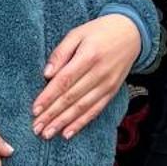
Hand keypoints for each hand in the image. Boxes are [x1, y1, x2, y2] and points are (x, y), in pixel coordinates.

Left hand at [32, 14, 142, 140]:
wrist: (131, 33)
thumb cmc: (100, 31)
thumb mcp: (78, 33)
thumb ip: (61, 52)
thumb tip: (47, 74)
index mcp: (88, 56)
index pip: (64, 81)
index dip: (49, 97)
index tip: (35, 110)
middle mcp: (99, 73)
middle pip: (71, 97)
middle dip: (52, 115)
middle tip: (36, 128)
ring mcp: (107, 84)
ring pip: (82, 107)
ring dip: (63, 122)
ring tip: (47, 134)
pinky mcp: (112, 91)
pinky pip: (95, 110)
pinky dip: (81, 123)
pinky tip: (68, 133)